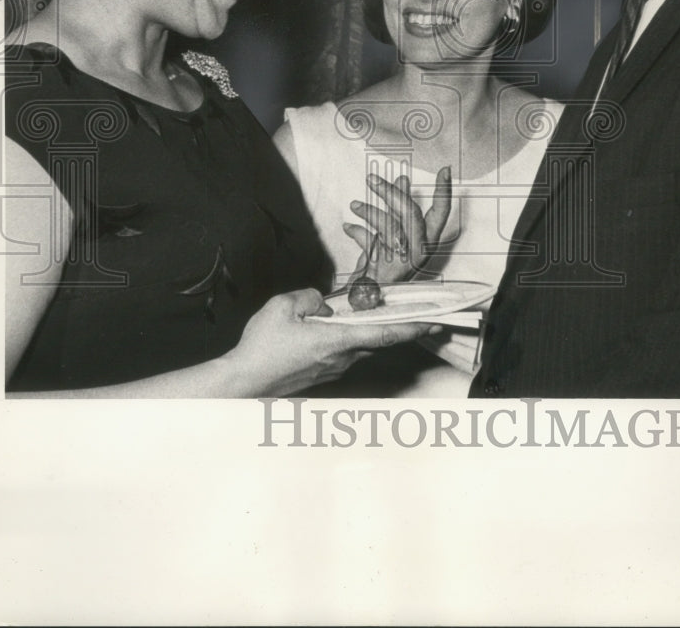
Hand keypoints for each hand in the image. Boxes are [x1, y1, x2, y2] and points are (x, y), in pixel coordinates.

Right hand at [226, 288, 439, 395]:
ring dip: (371, 332)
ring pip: (361, 346)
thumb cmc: (261, 348)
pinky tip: (336, 328)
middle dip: (400, 327)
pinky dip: (351, 339)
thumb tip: (324, 304)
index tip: (435, 322)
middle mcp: (341, 359)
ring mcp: (333, 369)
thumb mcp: (284, 306)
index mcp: (336, 341)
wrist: (244, 383)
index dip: (413, 327)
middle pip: (378, 340)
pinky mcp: (323, 373)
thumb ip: (311, 297)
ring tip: (373, 314)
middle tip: (420, 316)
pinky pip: (345, 352)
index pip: (385, 333)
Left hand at [342, 165, 451, 282]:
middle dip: (390, 193)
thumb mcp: (393, 228)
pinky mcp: (388, 269)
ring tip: (354, 206)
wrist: (369, 292)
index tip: (445, 170)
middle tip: (372, 179)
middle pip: (411, 214)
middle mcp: (420, 250)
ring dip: (369, 213)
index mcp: (427, 239)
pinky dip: (358, 233)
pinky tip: (348, 227)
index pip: (441, 212)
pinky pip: (372, 244)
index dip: (444, 191)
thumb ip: (399, 204)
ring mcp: (405, 260)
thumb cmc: (383, 259)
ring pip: (389, 227)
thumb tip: (402, 178)